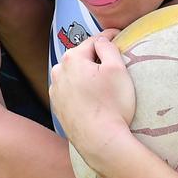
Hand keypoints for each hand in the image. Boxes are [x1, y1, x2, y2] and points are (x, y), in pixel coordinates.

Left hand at [50, 35, 135, 167]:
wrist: (99, 141)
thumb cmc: (112, 104)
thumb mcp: (117, 69)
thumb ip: (108, 47)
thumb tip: (102, 40)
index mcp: (72, 58)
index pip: (95, 41)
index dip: (110, 37)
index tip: (121, 37)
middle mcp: (58, 71)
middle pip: (82, 57)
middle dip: (96, 58)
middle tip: (114, 65)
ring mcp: (56, 90)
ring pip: (74, 74)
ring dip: (87, 74)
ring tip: (102, 84)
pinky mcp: (58, 107)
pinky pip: (71, 90)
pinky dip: (80, 90)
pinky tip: (92, 98)